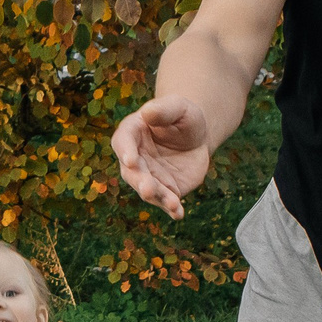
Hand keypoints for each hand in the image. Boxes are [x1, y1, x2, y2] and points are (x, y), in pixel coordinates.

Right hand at [112, 97, 213, 219]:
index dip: (126, 152)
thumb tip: (148, 113)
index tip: (131, 161)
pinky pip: (166, 201)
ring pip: (149, 190)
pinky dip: (171, 208)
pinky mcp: (165, 189)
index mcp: (132, 133)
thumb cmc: (183, 116)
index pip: (123, 142)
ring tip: (172, 203)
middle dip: (140, 182)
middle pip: (132, 172)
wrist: (197, 136)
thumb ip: (164, 109)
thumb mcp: (179, 107)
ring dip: (158, 198)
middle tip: (147, 189)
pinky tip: (178, 214)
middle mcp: (135, 158)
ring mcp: (149, 176)